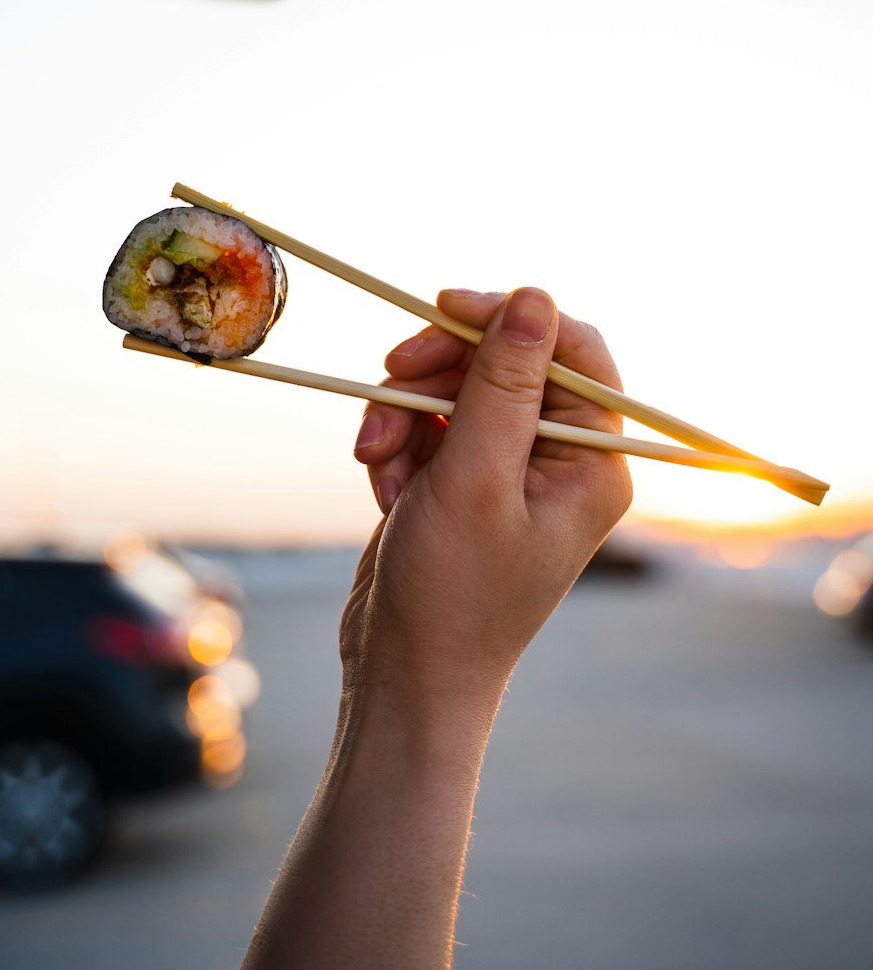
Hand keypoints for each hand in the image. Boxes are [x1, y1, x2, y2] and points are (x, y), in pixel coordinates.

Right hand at [347, 287, 632, 711]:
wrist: (405, 674)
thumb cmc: (452, 591)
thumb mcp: (475, 476)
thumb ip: (502, 383)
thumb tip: (534, 296)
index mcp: (591, 460)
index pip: (571, 349)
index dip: (509, 317)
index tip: (444, 306)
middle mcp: (558, 460)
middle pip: (502, 363)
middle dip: (438, 373)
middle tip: (388, 380)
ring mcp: (507, 471)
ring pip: (454, 390)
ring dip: (405, 414)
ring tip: (378, 460)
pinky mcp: (461, 482)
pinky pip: (428, 427)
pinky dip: (397, 446)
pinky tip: (384, 490)